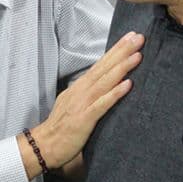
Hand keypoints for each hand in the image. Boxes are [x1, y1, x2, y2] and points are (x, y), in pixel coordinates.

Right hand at [25, 32, 143, 173]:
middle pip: (104, 67)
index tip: (130, 37)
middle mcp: (81, 90)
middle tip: (138, 37)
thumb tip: (103, 84)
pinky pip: (102, 104)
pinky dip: (115, 93)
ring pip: (105, 81)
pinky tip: (128, 84)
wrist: (44, 145)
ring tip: (137, 55)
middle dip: (122, 51)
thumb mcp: (73, 103)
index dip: (116, 50)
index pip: (101, 64)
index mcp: (80, 86)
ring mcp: (83, 103)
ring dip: (122, 67)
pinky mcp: (85, 118)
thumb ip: (87, 93)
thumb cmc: (61, 127)